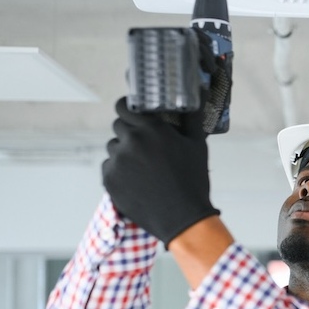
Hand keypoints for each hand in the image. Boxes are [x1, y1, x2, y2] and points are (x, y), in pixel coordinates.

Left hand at [102, 96, 218, 245]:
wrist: (183, 218)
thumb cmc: (193, 181)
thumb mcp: (197, 145)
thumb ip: (192, 116)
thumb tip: (199, 90)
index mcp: (151, 129)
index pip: (124, 106)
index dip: (127, 107)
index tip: (132, 112)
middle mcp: (131, 142)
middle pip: (118, 126)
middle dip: (130, 132)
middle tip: (145, 145)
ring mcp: (117, 162)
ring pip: (113, 147)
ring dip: (124, 152)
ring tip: (144, 167)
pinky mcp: (109, 180)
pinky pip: (109, 167)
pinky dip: (119, 170)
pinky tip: (137, 180)